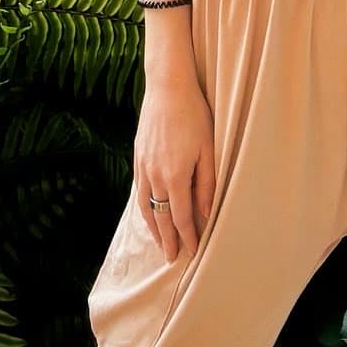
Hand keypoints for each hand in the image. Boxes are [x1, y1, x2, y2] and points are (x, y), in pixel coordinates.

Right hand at [133, 78, 215, 262]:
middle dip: (168, 241)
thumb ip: (207, 183)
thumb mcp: (208, 148)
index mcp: (175, 176)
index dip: (188, 238)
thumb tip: (207, 213)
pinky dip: (143, 208)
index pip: (181, 217)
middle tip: (172, 260)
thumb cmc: (194, 114)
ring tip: (160, 244)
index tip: (193, 254)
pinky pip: (138, 191)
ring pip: (146, 207)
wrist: (167, 86)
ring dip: (153, 228)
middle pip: (161, 217)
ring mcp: (143, 166)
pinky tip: (148, 212)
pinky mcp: (137, 157)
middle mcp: (155, 175)